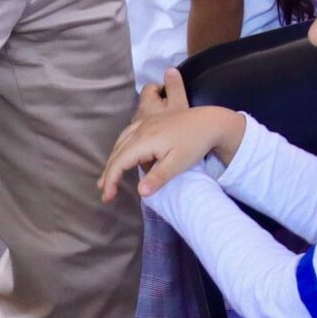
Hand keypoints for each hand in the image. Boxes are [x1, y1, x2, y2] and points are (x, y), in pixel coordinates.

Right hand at [100, 69, 242, 199]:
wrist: (211, 121)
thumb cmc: (195, 143)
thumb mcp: (178, 163)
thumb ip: (158, 178)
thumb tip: (140, 193)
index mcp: (145, 140)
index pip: (120, 161)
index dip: (111, 180)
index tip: (108, 197)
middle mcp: (141, 129)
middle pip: (117, 152)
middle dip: (108, 173)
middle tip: (106, 194)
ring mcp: (145, 122)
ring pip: (120, 142)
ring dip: (113, 160)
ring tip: (108, 178)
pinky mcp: (152, 120)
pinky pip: (128, 134)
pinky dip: (120, 147)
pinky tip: (123, 154)